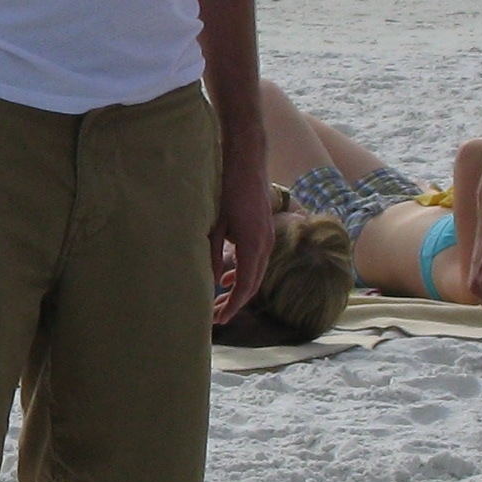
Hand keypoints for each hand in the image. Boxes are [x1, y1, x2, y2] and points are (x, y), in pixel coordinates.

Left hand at [208, 180, 274, 325]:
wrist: (246, 161)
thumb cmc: (227, 189)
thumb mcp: (215, 225)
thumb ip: (214, 255)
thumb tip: (213, 282)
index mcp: (254, 245)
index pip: (246, 285)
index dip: (233, 305)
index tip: (220, 319)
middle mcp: (266, 244)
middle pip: (253, 283)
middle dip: (235, 302)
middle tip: (216, 317)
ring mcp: (268, 237)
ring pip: (256, 273)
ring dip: (239, 288)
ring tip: (219, 302)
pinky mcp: (264, 230)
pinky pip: (256, 260)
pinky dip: (243, 272)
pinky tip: (228, 279)